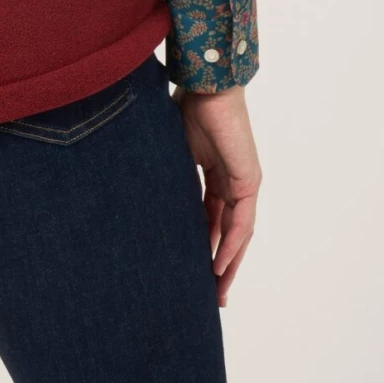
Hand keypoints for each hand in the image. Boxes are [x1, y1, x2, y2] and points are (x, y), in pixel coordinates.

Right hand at [174, 84, 259, 304]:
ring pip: (237, 234)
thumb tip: (134, 191)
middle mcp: (232, 183)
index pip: (209, 220)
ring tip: (216, 291)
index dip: (202, 246)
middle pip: (226, 233)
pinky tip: (220, 266)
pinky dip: (231, 245)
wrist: (205, 86)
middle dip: (218, 265)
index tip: (191, 272)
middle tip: (210, 296)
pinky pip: (240, 222)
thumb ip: (165, 176)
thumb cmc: (185, 108)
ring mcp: (243, 183)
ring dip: (228, 264)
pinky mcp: (249, 181)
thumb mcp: (171, 153)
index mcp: (214, 176)